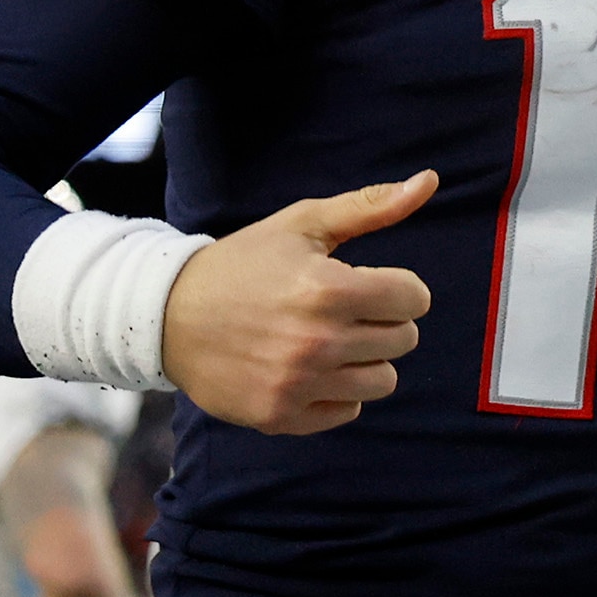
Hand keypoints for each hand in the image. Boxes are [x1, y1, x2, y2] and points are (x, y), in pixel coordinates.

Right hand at [161, 173, 437, 434]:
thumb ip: (371, 206)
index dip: (398, 288)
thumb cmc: (244, 263)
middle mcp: (317, 341)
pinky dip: (338, 393)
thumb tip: (430, 181)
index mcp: (328, 289)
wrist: (167, 315)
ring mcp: (297, 383)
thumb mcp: (303, 224)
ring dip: (367, 360)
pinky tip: (309, 369)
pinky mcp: (279, 415)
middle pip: (403, 340)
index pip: (414, 299)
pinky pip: (348, 412)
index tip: (370, 284)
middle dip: (384, 322)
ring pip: (383, 381)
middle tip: (346, 311)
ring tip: (331, 341)